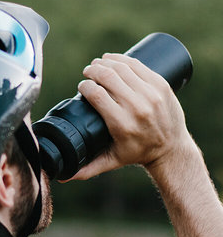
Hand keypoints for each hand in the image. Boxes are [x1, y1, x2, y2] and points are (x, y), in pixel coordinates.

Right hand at [68, 53, 192, 179]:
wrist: (171, 149)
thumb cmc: (137, 153)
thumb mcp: (112, 161)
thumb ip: (88, 169)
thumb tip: (63, 177)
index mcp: (122, 124)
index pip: (97, 94)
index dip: (84, 86)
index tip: (81, 86)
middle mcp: (138, 107)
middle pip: (108, 77)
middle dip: (93, 71)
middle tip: (87, 73)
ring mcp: (152, 94)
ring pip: (122, 68)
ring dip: (105, 62)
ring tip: (97, 65)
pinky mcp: (161, 85)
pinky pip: (138, 65)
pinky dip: (122, 59)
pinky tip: (112, 59)